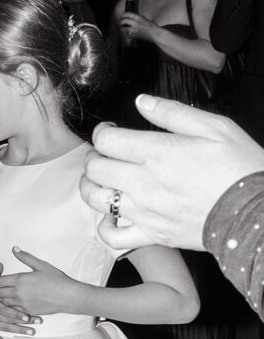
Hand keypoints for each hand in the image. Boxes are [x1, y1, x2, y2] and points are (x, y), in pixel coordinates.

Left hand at [0, 249, 76, 315]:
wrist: (67, 296)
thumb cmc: (56, 279)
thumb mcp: (41, 265)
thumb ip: (25, 257)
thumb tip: (14, 248)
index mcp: (20, 279)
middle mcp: (18, 293)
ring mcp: (22, 304)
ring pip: (3, 303)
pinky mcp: (27, 312)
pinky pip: (12, 311)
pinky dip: (6, 309)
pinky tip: (4, 307)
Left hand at [81, 95, 263, 250]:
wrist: (254, 212)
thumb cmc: (238, 168)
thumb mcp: (213, 127)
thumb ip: (171, 112)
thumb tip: (142, 102)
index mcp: (156, 153)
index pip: (106, 141)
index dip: (102, 132)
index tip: (111, 131)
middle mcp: (143, 183)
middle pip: (95, 168)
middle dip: (94, 157)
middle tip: (106, 154)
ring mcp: (144, 211)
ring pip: (96, 200)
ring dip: (92, 187)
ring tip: (102, 180)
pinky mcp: (152, 235)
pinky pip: (113, 237)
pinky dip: (105, 227)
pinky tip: (112, 217)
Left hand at [118, 11, 157, 43]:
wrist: (155, 34)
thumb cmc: (151, 27)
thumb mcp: (144, 19)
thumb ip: (137, 18)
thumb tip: (131, 17)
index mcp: (138, 17)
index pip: (128, 14)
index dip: (124, 14)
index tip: (122, 16)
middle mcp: (135, 23)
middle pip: (124, 21)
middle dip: (121, 22)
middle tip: (120, 23)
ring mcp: (134, 30)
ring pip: (123, 29)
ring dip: (121, 29)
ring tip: (122, 29)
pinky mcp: (134, 36)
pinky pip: (126, 35)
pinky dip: (125, 35)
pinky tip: (126, 34)